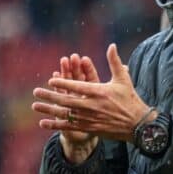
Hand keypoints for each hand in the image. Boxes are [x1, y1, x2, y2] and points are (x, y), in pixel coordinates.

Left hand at [32, 44, 152, 142]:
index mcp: (99, 92)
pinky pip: (69, 127)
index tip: (51, 79)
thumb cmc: (130, 99)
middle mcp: (92, 106)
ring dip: (49, 110)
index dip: (63, 83)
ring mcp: (89, 119)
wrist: (137, 124)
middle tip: (36, 91)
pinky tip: (43, 123)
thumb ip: (114, 62)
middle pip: (66, 100)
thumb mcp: (123, 79)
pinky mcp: (89, 128)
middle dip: (50, 95)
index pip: (77, 86)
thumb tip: (111, 45)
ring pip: (65, 114)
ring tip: (35, 106)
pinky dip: (56, 125)